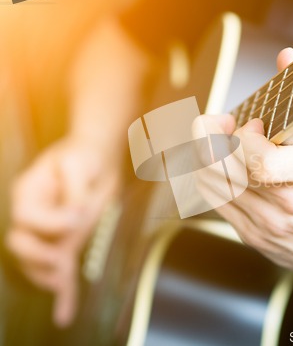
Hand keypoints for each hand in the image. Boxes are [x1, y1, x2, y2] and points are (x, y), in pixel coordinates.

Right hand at [5, 135, 119, 326]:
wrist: (96, 159)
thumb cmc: (84, 156)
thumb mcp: (79, 162)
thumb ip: (74, 189)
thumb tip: (76, 214)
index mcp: (28, 192)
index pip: (26, 216)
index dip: (49, 222)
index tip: (78, 217)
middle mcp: (33, 215)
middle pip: (19, 243)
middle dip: (37, 255)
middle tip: (60, 256)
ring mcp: (49, 232)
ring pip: (36, 263)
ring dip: (47, 276)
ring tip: (62, 281)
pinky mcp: (67, 243)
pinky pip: (61, 271)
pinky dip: (63, 293)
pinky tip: (65, 313)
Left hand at [195, 48, 292, 291]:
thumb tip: (285, 58)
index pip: (260, 159)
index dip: (244, 136)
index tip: (252, 124)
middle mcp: (288, 204)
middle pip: (223, 169)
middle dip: (207, 135)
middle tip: (218, 123)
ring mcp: (269, 226)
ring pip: (212, 184)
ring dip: (205, 154)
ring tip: (220, 142)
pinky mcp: (256, 238)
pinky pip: (216, 204)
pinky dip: (211, 177)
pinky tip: (224, 166)